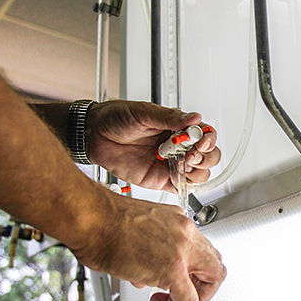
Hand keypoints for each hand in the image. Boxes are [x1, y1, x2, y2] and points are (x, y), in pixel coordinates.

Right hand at [72, 192, 226, 300]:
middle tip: (190, 294)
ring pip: (212, 279)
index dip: (198, 269)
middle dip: (206, 285)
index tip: (187, 278)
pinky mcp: (172, 269)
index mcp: (179, 221)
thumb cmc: (104, 221)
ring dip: (195, 295)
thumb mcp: (139, 229)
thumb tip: (149, 275)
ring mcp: (182, 249)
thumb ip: (153, 250)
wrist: (92, 219)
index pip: (204, 249)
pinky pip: (189, 298)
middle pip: (216, 264)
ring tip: (171, 299)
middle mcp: (186, 232)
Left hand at [84, 100, 220, 192]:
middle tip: (191, 154)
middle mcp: (177, 147)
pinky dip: (185, 186)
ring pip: (199, 173)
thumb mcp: (143, 112)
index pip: (205, 134)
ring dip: (197, 171)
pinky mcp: (160, 180)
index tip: (200, 141)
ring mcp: (170, 164)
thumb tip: (194, 118)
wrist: (93, 135)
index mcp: (177, 127)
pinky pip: (181, 187)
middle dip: (205, 157)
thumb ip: (170, 117)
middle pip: (208, 156)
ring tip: (182, 165)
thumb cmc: (115, 118)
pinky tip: (178, 178)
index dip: (208, 139)